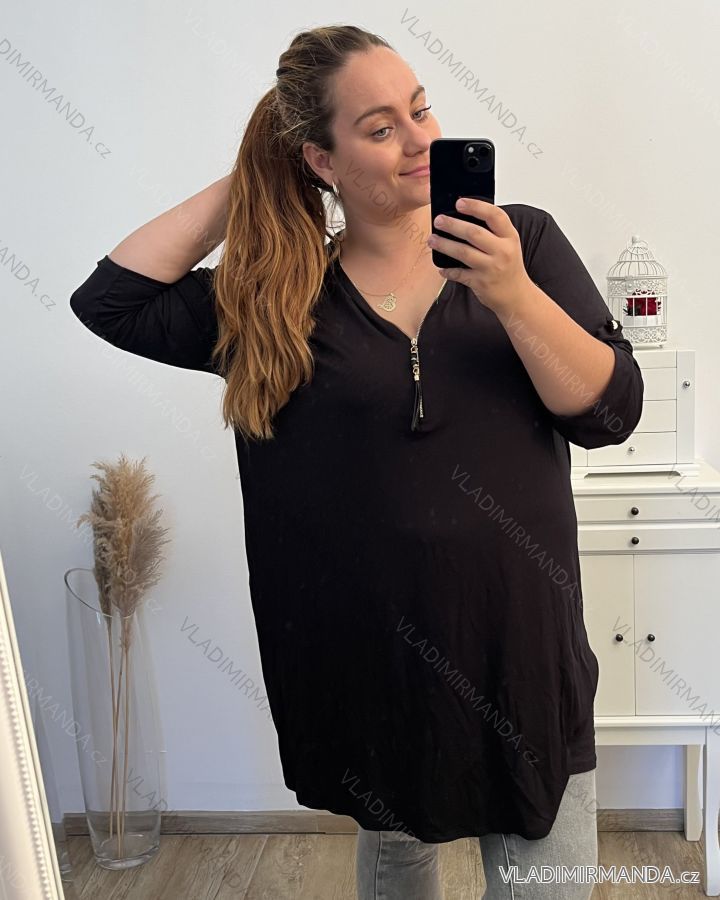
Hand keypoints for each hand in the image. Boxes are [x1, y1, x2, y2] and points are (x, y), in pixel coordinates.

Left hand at [427, 198, 532, 316]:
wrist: (516, 296)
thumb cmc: (509, 267)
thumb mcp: (508, 244)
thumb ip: (493, 231)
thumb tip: (465, 216)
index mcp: (509, 237)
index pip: (495, 215)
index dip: (476, 207)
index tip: (459, 202)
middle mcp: (502, 251)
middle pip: (474, 233)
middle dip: (453, 225)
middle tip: (439, 221)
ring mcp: (491, 268)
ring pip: (463, 253)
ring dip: (445, 245)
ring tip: (432, 240)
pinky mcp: (481, 283)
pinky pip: (459, 274)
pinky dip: (448, 271)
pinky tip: (441, 268)